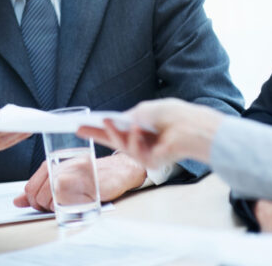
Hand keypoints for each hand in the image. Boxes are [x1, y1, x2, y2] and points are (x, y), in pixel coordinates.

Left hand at [12, 153, 146, 211]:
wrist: (117, 170)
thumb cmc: (89, 174)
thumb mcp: (62, 178)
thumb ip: (39, 188)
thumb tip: (18, 201)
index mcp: (53, 164)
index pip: (31, 187)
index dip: (33, 201)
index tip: (42, 205)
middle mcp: (63, 167)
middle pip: (41, 195)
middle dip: (44, 207)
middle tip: (55, 207)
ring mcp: (77, 175)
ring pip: (55, 198)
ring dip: (57, 208)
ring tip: (66, 205)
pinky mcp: (90, 184)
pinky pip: (74, 199)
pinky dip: (71, 206)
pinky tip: (76, 204)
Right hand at [77, 98, 223, 168]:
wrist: (193, 127)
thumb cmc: (172, 115)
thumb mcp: (144, 110)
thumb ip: (127, 116)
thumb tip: (114, 121)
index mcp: (139, 127)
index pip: (115, 128)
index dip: (98, 127)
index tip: (80, 123)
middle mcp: (140, 141)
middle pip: (113, 140)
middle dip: (96, 133)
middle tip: (78, 127)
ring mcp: (145, 152)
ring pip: (121, 146)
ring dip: (113, 133)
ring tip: (105, 121)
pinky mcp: (150, 162)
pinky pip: (134, 152)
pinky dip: (133, 139)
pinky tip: (135, 128)